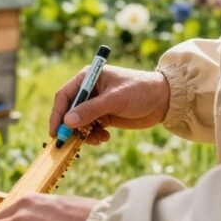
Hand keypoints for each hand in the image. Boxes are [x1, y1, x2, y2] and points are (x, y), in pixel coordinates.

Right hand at [49, 65, 170, 144]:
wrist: (164, 100)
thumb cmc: (140, 91)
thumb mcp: (115, 99)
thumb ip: (90, 110)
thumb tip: (67, 121)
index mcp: (88, 78)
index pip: (64, 96)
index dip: (58, 114)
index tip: (56, 131)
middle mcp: (89, 90)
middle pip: (69, 111)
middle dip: (70, 127)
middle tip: (70, 142)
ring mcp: (96, 104)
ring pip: (79, 123)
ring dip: (84, 134)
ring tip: (97, 139)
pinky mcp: (104, 116)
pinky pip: (91, 128)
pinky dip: (94, 136)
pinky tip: (105, 137)